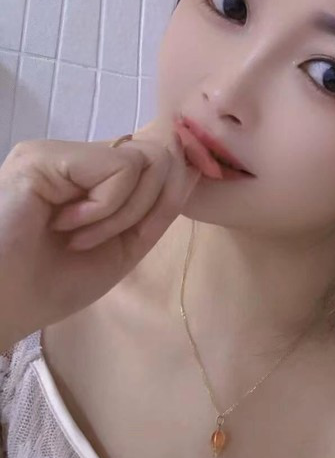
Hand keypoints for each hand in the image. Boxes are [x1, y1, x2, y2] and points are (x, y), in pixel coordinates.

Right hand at [0, 122, 199, 350]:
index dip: (168, 187)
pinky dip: (107, 208)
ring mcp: (59, 152)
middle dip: (147, 207)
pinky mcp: (46, 154)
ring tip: (77, 237)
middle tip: (97, 239)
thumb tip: (192, 168)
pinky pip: (122, 168)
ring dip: (123, 213)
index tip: (146, 225)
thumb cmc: (50, 286)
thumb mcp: (121, 247)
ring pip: (146, 161)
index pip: (153, 159)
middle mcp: (74, 157)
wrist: (0, 305)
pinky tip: (65, 225)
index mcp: (89, 178)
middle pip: (158, 156)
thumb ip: (156, 210)